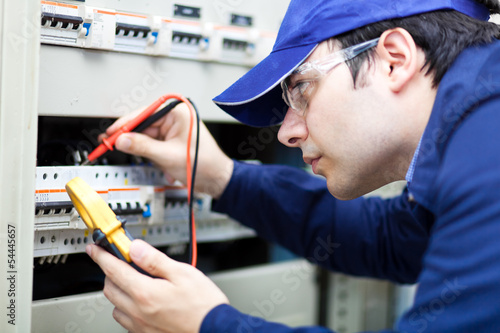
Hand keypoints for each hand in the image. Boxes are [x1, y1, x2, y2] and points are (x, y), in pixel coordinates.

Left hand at [87, 240, 228, 332]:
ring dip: (119, 292)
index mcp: (145, 293)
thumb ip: (154, 260)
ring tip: (134, 282)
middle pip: (109, 288)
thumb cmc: (203, 304)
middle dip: (110, 272)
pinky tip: (141, 302)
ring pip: (116, 306)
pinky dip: (127, 308)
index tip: (95, 249)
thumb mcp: (182, 273)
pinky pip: (126, 321)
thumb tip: (135, 248)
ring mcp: (141, 326)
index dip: (102, 256)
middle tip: (121, 262)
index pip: (114, 270)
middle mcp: (138, 312)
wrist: (215, 329)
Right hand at [102, 102, 233, 198]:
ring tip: (155, 161)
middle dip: (132, 139)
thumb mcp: (167, 156)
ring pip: (146, 136)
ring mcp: (174, 127)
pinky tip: (161, 164)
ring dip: (146, 151)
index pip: (144, 114)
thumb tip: (121, 140)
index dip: (124, 125)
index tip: (110, 133)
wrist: (216, 178)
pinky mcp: (172, 138)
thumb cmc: (203, 164)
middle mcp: (175, 116)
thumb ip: (142, 147)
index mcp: (178, 112)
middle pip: (143, 125)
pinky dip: (153, 155)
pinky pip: (153, 144)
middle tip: (110, 145)